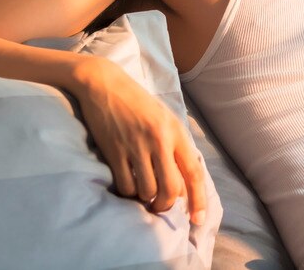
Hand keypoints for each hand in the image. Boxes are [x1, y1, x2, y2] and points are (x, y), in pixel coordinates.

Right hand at [72, 56, 206, 225]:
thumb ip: (175, 146)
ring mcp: (136, 146)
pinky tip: (127, 185)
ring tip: (142, 192)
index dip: (198, 200)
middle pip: (171, 188)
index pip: (194, 172)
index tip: (198, 220)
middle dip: (166, 205)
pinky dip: (127, 192)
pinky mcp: (114, 151)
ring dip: (145, 199)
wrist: (105, 83)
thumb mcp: (164, 118)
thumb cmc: (137, 103)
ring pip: (147, 191)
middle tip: (159, 206)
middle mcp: (160, 140)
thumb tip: (184, 182)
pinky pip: (125, 185)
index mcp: (176, 132)